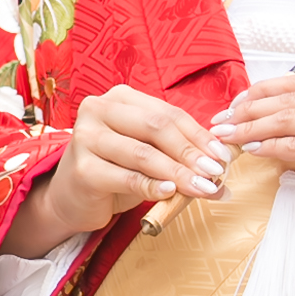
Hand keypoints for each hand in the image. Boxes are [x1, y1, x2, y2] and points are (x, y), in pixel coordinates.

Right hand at [5, 85, 229, 256]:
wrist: (71, 197)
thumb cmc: (113, 170)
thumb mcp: (145, 152)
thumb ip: (174, 150)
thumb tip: (219, 160)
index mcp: (120, 98)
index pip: (168, 113)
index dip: (199, 135)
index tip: (223, 155)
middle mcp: (99, 110)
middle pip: (156, 127)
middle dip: (191, 152)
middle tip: (217, 173)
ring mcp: (86, 138)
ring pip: (143, 153)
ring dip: (178, 172)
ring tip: (203, 187)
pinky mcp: (82, 169)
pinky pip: (126, 177)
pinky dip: (152, 186)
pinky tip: (171, 192)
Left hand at [215, 73, 294, 236]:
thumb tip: (285, 125)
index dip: (261, 91)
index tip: (236, 103)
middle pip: (287, 98)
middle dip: (247, 109)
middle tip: (220, 120)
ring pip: (288, 119)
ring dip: (251, 127)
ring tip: (227, 136)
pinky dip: (271, 147)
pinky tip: (253, 150)